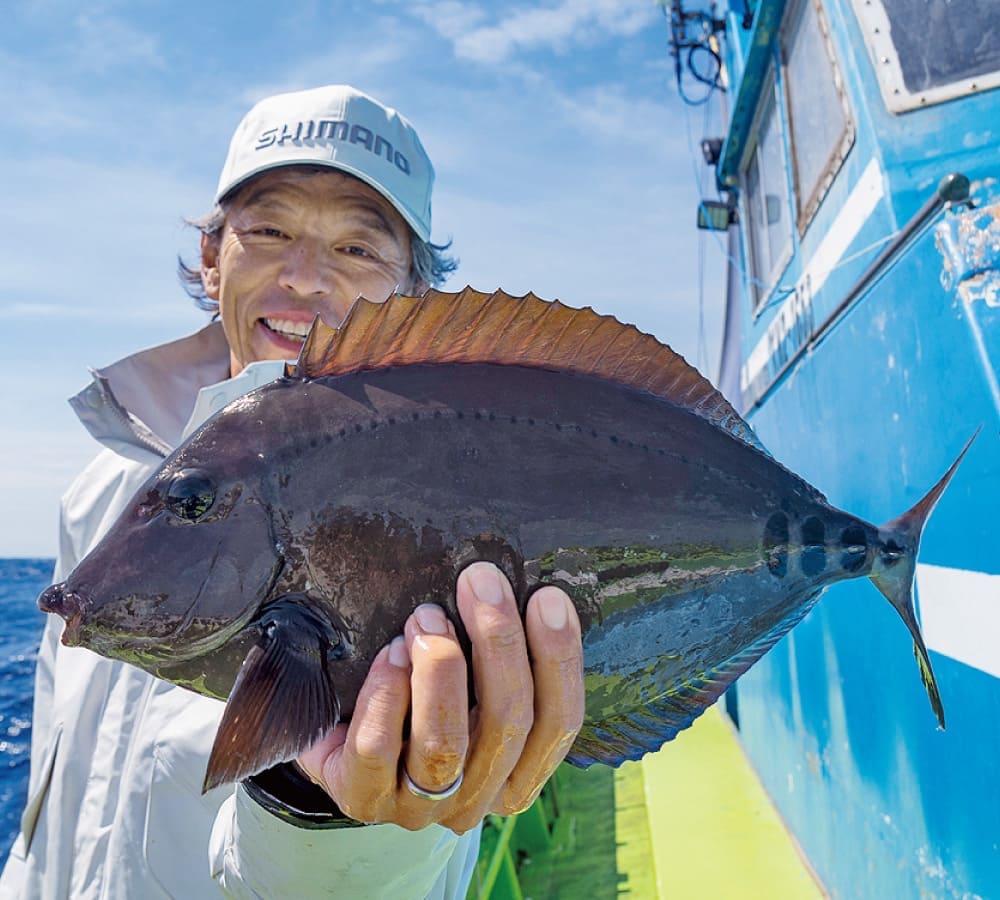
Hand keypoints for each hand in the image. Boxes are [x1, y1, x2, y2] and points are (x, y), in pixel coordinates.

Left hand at [296, 562, 584, 832]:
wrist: (340, 731)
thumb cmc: (419, 692)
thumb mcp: (469, 679)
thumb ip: (496, 653)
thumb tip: (514, 584)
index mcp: (519, 772)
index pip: (559, 723)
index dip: (559, 659)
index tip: (548, 598)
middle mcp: (479, 797)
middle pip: (507, 725)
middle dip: (498, 642)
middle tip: (480, 580)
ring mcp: (421, 807)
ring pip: (445, 745)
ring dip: (441, 669)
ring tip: (426, 615)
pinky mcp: (365, 798)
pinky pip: (379, 748)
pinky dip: (387, 694)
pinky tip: (390, 652)